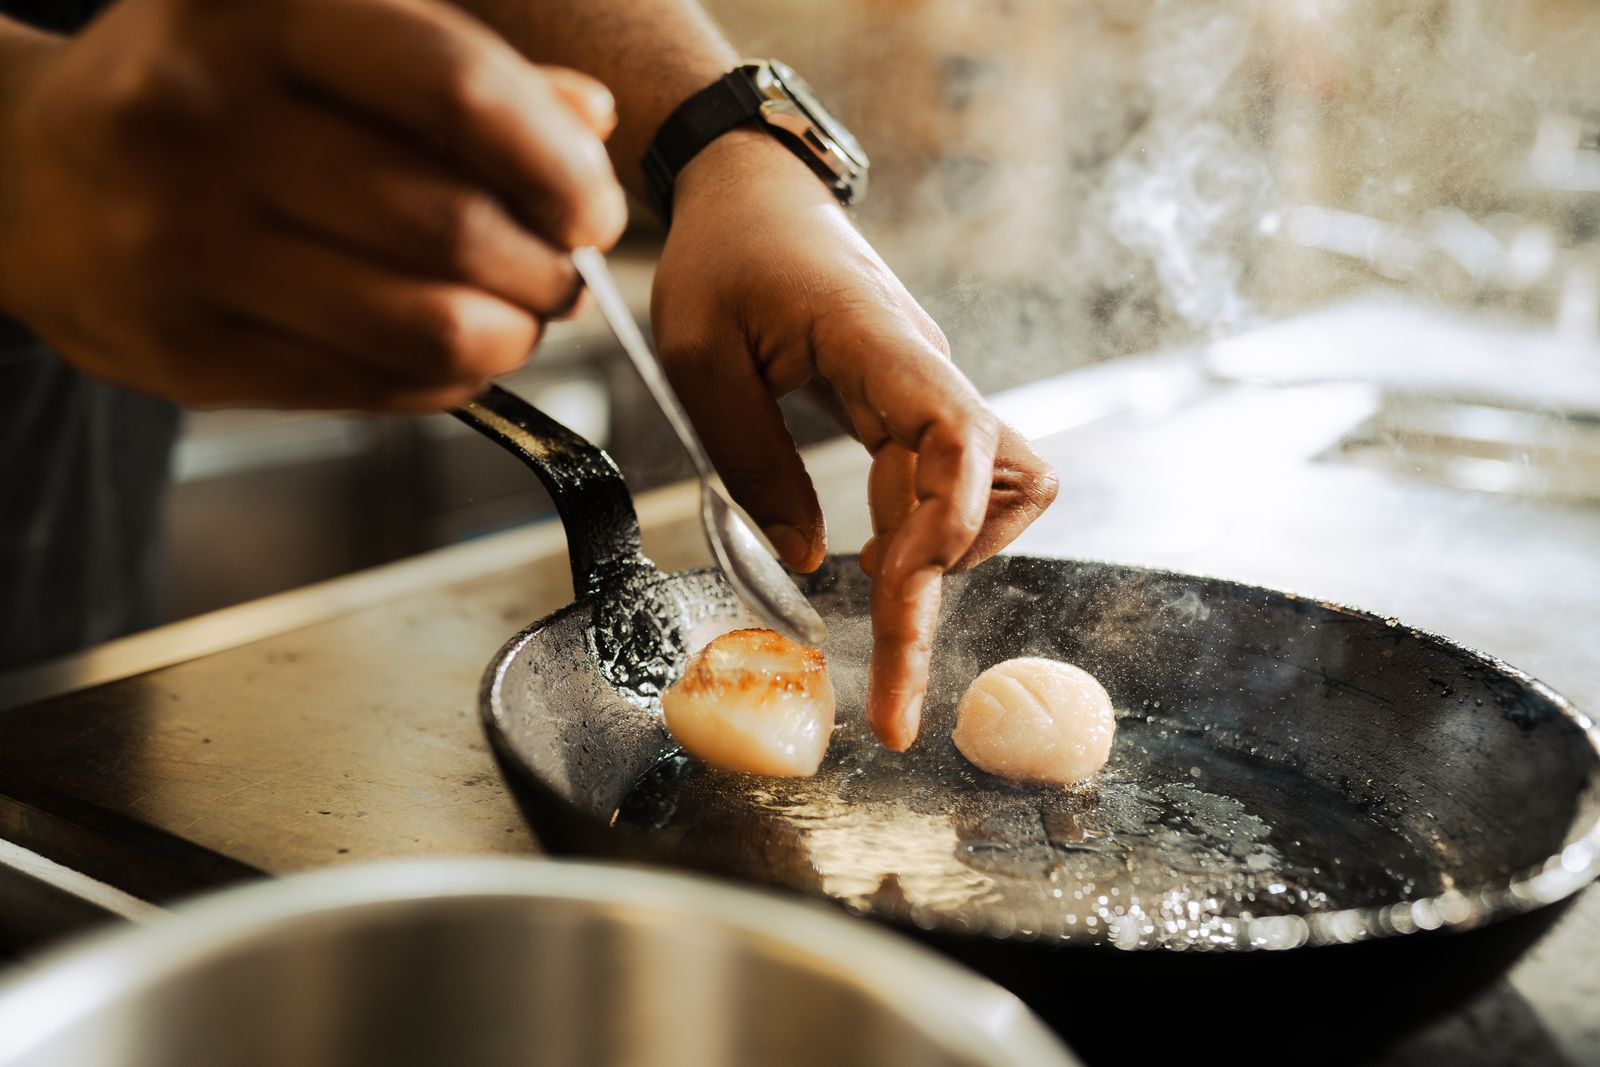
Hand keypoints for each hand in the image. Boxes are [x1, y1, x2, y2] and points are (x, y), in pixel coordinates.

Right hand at [0, 0, 625, 410]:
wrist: (29, 173)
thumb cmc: (213, 94)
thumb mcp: (324, 39)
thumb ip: (462, 71)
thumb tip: (589, 122)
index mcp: (261, 12)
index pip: (456, 92)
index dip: (556, 167)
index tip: (594, 211)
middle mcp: (205, 117)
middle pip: (451, 223)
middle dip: (543, 269)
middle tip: (558, 273)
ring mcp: (180, 241)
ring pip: (424, 324)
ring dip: (509, 336)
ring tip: (515, 317)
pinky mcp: (180, 349)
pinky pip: (373, 388)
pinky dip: (447, 380)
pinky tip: (451, 353)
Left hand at [652, 132, 1058, 750]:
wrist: (754, 189)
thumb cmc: (721, 256)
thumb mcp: (699, 358)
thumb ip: (752, 462)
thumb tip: (806, 564)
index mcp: (879, 346)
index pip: (960, 436)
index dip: (947, 526)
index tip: (887, 593)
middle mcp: (926, 372)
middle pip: (988, 492)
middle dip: (939, 598)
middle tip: (892, 703)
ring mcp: (931, 391)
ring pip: (1001, 492)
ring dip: (949, 560)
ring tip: (877, 595)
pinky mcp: (918, 408)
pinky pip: (956, 482)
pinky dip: (930, 532)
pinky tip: (880, 551)